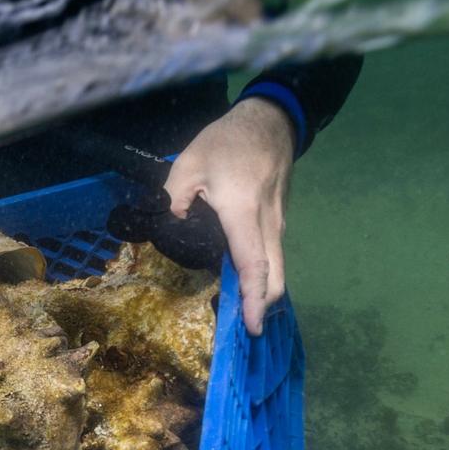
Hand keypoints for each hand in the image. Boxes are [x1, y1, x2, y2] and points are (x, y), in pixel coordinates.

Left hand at [165, 98, 295, 335]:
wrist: (270, 120)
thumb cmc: (228, 141)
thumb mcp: (187, 164)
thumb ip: (172, 200)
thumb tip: (170, 228)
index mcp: (244, 211)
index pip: (253, 264)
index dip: (251, 298)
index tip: (251, 327)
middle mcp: (269, 224)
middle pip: (275, 276)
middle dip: (260, 306)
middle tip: (241, 329)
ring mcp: (278, 223)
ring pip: (276, 268)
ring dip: (260, 292)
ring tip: (237, 311)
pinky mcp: (279, 220)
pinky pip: (273, 254)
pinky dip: (262, 274)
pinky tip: (241, 282)